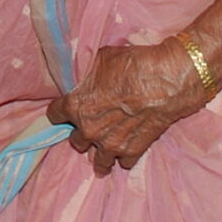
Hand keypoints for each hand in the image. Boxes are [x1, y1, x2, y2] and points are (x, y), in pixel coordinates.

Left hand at [48, 37, 214, 174]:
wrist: (167, 80)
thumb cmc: (133, 65)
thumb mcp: (102, 59)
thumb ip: (88, 75)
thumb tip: (85, 75)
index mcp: (77, 106)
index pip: (55, 114)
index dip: (59, 110)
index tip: (64, 110)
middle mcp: (90, 130)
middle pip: (76, 140)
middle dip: (82, 132)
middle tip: (91, 125)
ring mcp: (111, 145)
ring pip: (98, 160)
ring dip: (100, 153)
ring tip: (104, 149)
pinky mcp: (134, 151)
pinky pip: (123, 162)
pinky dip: (125, 155)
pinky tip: (127, 148)